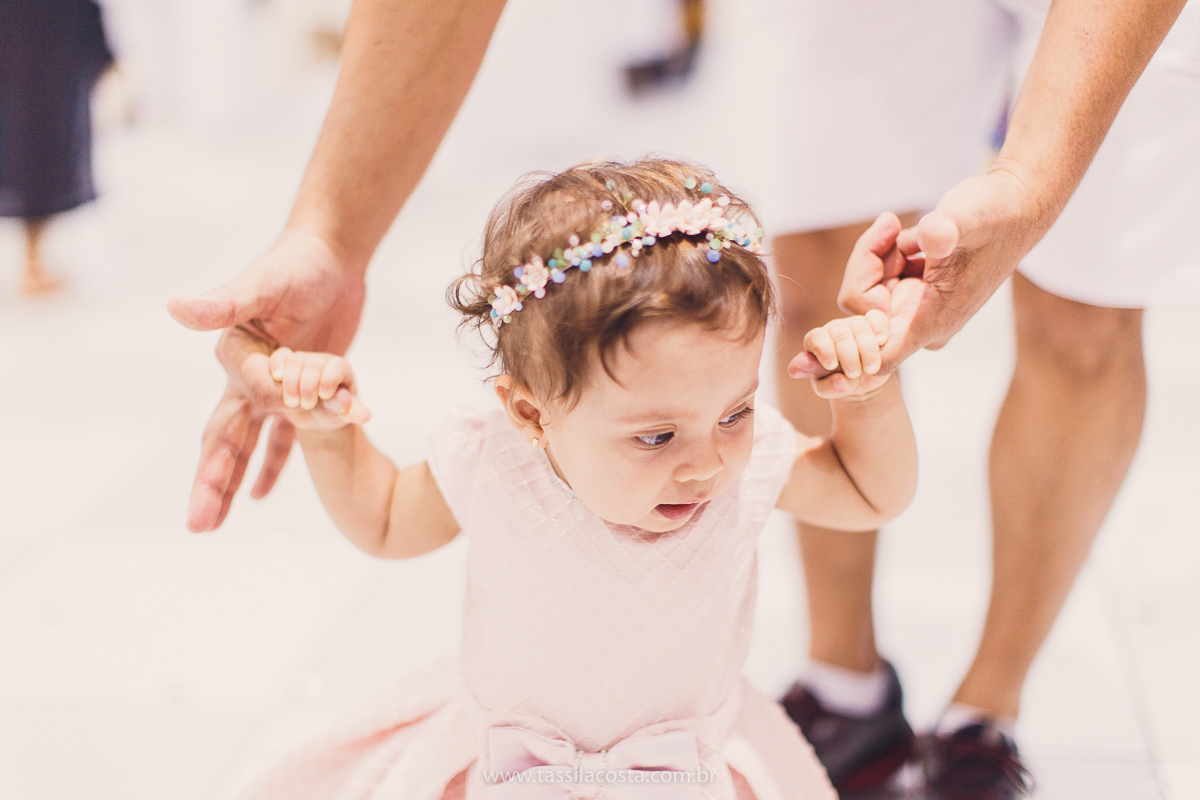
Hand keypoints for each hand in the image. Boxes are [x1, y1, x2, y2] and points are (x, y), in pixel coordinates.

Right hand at [168, 230, 366, 531]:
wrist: (329, 258)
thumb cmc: (295, 264)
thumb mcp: (263, 282)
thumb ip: (226, 301)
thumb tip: (178, 306)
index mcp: (235, 357)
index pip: (239, 402)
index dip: (255, 420)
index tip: (285, 418)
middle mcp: (246, 378)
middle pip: (224, 439)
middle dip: (212, 482)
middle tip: (198, 526)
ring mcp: (272, 387)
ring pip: (248, 445)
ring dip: (234, 482)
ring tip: (216, 522)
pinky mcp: (299, 390)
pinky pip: (286, 435)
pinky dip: (274, 463)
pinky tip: (261, 494)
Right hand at [268, 348, 370, 429]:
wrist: (316, 416)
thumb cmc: (334, 413)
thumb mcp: (344, 415)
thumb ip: (351, 412)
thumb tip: (365, 415)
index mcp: (342, 369)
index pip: (337, 367)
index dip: (330, 379)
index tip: (324, 396)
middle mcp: (323, 361)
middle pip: (313, 364)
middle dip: (308, 385)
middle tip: (307, 405)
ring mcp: (304, 360)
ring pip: (295, 361)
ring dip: (291, 382)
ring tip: (293, 403)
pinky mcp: (287, 363)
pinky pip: (281, 356)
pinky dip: (277, 364)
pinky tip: (276, 377)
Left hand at [790, 164, 1043, 379]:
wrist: (1016, 205)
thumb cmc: (995, 213)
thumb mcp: (968, 216)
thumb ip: (946, 229)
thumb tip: (930, 235)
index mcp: (932, 321)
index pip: (878, 357)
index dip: (843, 368)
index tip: (808, 377)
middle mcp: (921, 323)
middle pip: (861, 310)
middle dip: (867, 265)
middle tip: (892, 227)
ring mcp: (916, 309)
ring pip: (866, 292)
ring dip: (878, 255)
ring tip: (906, 228)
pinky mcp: (913, 292)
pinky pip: (877, 279)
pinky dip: (884, 253)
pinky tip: (909, 234)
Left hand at [800, 310, 891, 399]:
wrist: (862, 380)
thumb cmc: (839, 382)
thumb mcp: (830, 389)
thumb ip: (829, 387)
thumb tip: (840, 383)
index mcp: (816, 342)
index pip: (815, 338)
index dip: (823, 350)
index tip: (832, 365)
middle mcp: (834, 329)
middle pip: (840, 334)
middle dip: (848, 355)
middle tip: (854, 374)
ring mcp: (854, 324)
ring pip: (859, 327)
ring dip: (867, 348)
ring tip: (871, 368)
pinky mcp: (872, 322)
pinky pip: (876, 318)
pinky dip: (879, 328)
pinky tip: (882, 342)